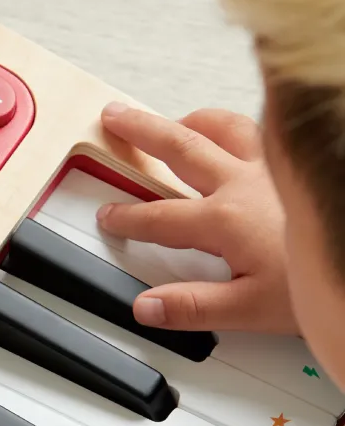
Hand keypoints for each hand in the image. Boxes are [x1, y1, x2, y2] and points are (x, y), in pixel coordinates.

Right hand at [98, 104, 297, 334]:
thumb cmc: (318, 280)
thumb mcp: (250, 309)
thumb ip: (193, 307)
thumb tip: (146, 307)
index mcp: (224, 219)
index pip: (158, 217)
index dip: (126, 217)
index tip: (107, 215)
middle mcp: (243, 182)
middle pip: (180, 148)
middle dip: (141, 131)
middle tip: (115, 116)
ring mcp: (273, 166)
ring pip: (222, 126)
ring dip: (188, 122)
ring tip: (167, 121)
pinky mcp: (296, 163)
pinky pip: (260, 129)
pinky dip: (236, 124)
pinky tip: (234, 129)